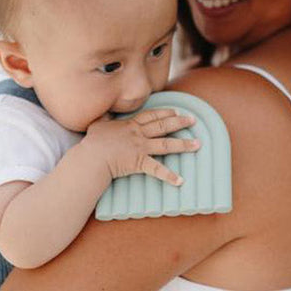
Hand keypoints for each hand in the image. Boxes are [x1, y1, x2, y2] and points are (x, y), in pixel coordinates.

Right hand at [83, 109, 198, 186]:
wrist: (93, 157)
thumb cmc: (93, 142)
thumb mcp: (98, 124)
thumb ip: (105, 117)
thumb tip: (105, 110)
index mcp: (130, 124)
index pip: (152, 115)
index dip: (165, 112)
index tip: (176, 111)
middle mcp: (139, 134)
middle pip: (163, 126)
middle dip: (180, 122)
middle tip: (194, 120)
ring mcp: (141, 148)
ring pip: (166, 144)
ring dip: (184, 144)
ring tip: (198, 144)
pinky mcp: (139, 162)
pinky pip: (157, 170)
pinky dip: (169, 176)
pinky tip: (180, 181)